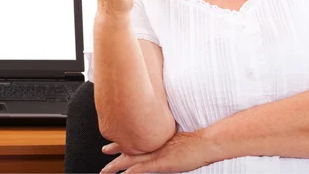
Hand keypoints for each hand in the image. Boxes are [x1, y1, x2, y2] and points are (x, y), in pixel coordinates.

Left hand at [100, 131, 216, 172]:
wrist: (204, 143)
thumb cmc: (194, 143)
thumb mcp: (176, 140)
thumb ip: (166, 142)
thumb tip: (161, 142)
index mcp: (156, 139)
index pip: (135, 138)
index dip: (124, 140)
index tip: (114, 140)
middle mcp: (153, 145)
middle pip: (130, 147)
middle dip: (115, 149)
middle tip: (104, 149)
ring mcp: (156, 154)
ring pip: (131, 159)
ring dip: (117, 165)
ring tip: (106, 170)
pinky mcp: (161, 163)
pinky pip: (142, 168)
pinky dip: (131, 171)